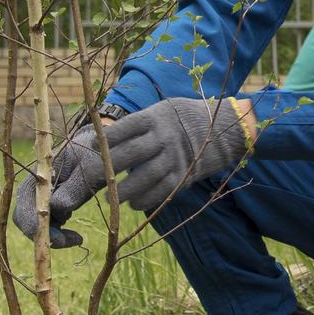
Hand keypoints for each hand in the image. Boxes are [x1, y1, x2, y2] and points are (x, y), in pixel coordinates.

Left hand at [12, 98, 254, 243]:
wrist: (224, 127)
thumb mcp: (160, 110)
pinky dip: (146, 200)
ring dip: (125, 190)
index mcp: (155, 117)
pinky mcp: (185, 175)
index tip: (89, 150)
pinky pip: (162, 191)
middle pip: (130, 154)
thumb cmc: (181, 118)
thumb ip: (136, 125)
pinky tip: (134, 204)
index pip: (124, 129)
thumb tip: (102, 139)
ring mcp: (175, 156)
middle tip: (90, 179)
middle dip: (107, 168)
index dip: (105, 141)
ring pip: (145, 177)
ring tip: (113, 197)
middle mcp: (164, 136)